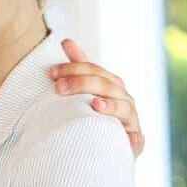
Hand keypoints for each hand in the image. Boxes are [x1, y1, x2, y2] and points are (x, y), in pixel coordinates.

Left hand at [49, 39, 144, 157]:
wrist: (104, 146)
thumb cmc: (92, 113)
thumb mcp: (84, 90)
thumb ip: (78, 67)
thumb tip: (66, 41)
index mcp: (110, 83)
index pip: (93, 70)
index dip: (73, 68)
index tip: (51, 72)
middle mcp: (122, 97)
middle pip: (105, 85)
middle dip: (81, 83)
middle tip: (57, 87)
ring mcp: (130, 118)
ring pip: (122, 106)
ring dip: (108, 105)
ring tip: (93, 104)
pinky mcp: (135, 140)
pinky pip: (135, 137)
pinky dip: (130, 136)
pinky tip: (122, 136)